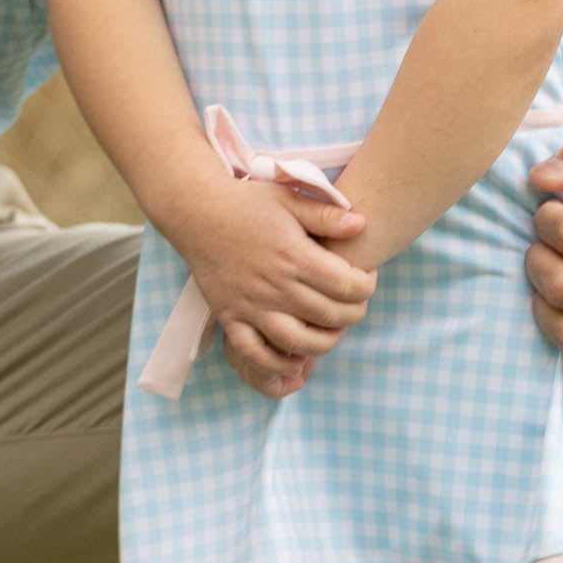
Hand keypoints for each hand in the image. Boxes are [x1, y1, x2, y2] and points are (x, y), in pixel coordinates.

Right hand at [165, 180, 374, 399]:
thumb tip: (362, 224)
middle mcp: (275, 285)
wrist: (196, 212)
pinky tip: (294, 358)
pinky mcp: (230, 317)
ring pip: (300, 342)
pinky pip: (255, 354)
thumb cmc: (246, 203)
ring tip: (332, 329)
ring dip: (325, 343)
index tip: (366, 278)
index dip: (366, 286)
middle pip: (330, 316)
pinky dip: (277, 364)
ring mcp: (251, 306)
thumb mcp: (288, 198)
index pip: (347, 285)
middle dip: (354, 313)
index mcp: (294, 256)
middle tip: (355, 303)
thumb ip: (325, 214)